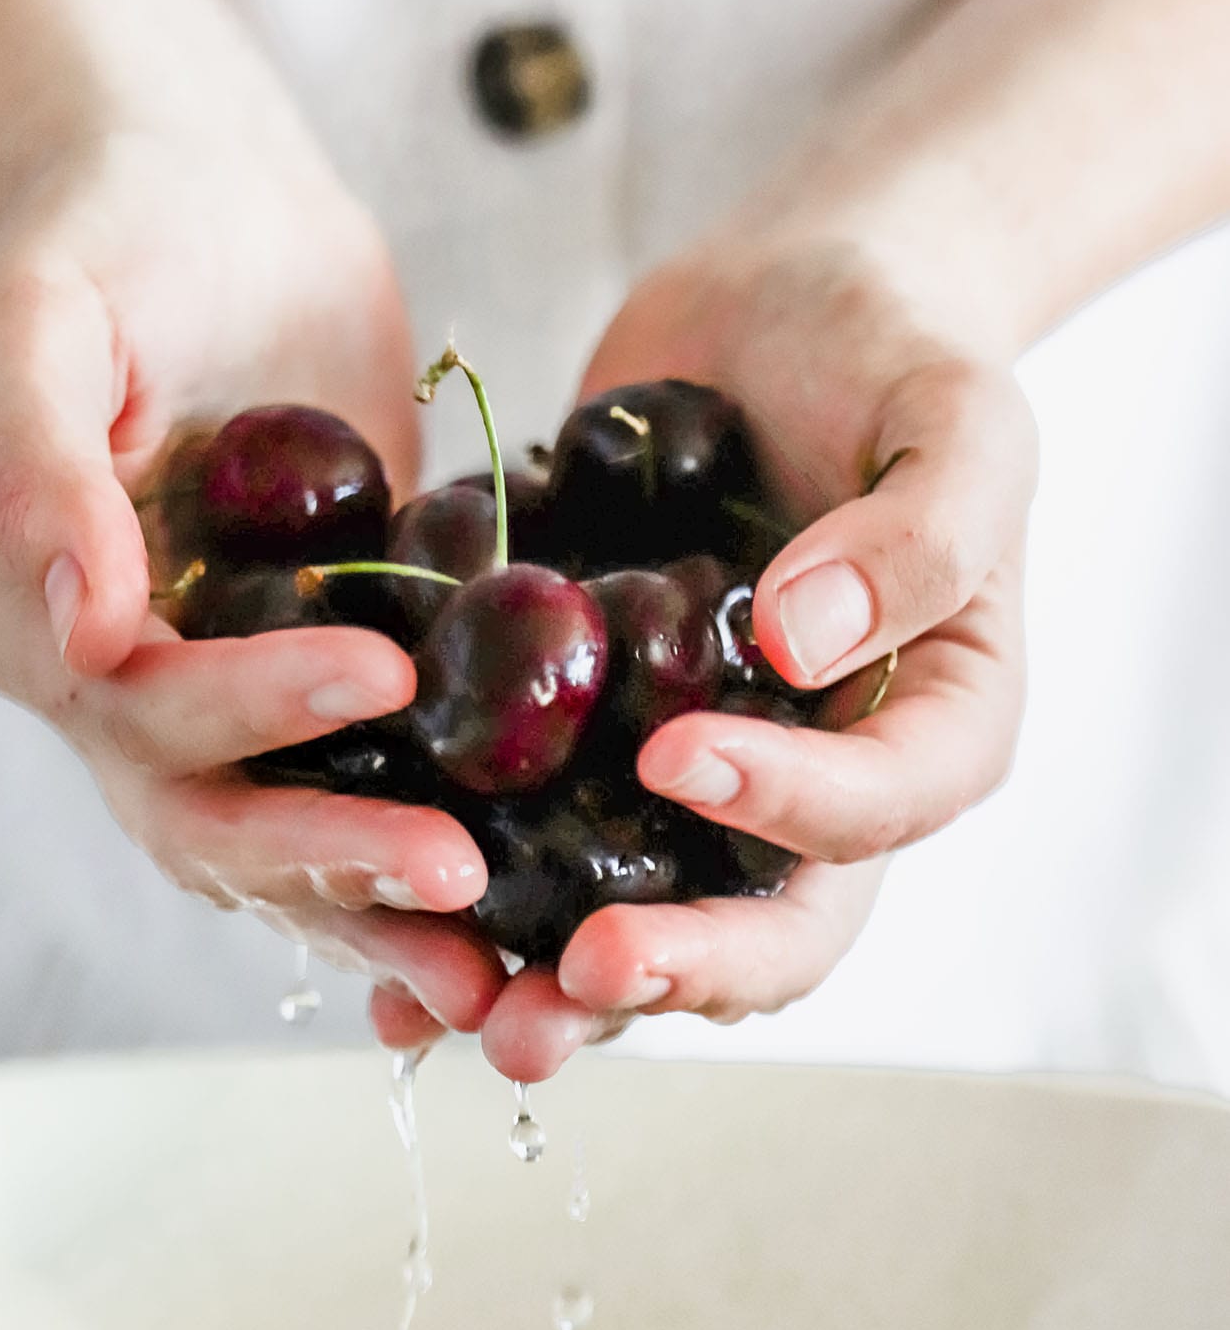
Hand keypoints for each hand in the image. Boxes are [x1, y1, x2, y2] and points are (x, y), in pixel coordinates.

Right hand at [0, 127, 505, 1033]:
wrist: (216, 213)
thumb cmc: (110, 244)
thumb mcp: (37, 323)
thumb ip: (37, 468)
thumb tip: (84, 629)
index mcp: (42, 628)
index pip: (142, 708)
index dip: (253, 707)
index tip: (377, 678)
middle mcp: (126, 694)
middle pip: (219, 817)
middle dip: (334, 853)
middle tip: (456, 876)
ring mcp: (226, 698)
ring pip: (292, 836)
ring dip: (382, 900)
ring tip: (491, 957)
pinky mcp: (320, 677)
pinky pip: (364, 779)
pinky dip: (423, 834)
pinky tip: (515, 884)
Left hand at [372, 234, 1034, 1076]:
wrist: (780, 315)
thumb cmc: (897, 355)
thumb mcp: (953, 423)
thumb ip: (915, 538)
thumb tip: (804, 647)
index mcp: (926, 729)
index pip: (875, 811)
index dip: (786, 810)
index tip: (674, 759)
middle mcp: (813, 780)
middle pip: (759, 920)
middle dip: (663, 969)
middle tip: (559, 998)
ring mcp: (697, 768)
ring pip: (639, 905)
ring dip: (548, 977)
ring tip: (453, 1014)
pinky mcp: (594, 733)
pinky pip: (541, 831)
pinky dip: (470, 891)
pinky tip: (377, 937)